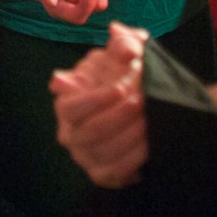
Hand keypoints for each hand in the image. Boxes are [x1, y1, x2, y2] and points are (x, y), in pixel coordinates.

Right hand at [51, 21, 150, 187]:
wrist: (141, 105)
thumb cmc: (123, 75)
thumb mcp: (124, 54)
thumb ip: (124, 43)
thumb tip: (123, 44)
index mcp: (66, 102)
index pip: (70, 107)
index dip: (95, 100)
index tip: (120, 88)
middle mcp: (70, 131)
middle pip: (89, 131)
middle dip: (118, 117)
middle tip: (142, 102)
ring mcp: (85, 154)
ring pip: (104, 151)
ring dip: (130, 136)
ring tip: (150, 120)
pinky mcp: (101, 173)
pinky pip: (115, 172)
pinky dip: (132, 158)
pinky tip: (149, 143)